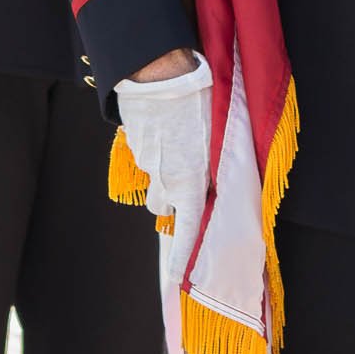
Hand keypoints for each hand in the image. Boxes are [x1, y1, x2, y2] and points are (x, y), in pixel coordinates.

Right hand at [115, 53, 211, 284]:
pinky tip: (165, 123)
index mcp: (190, 183)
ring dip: (163, 170)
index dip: (181, 260)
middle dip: (172, 198)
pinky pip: (144, 153)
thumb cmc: (199, 103)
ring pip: (153, 177)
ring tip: (178, 140)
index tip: (176, 281)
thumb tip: (222, 181)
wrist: (159, 72)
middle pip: (163, 205)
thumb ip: (218, 165)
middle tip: (187, 177)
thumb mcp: (219, 136)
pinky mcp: (133, 143)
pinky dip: (154, 146)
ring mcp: (145, 162)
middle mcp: (165, 179)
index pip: (188, 231)